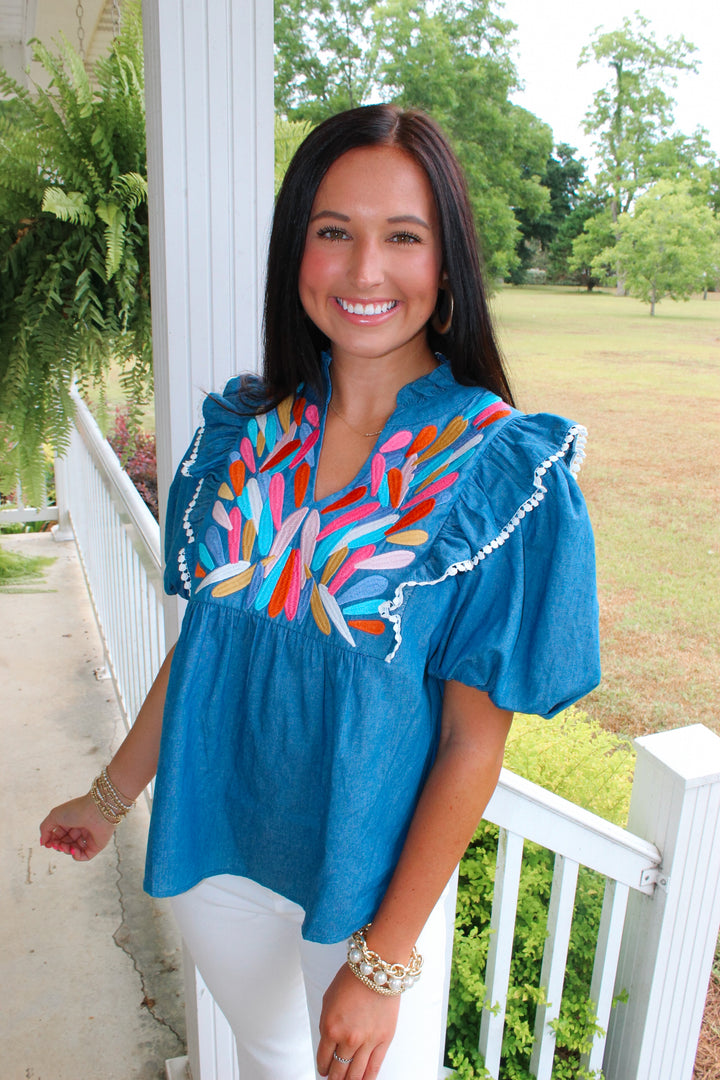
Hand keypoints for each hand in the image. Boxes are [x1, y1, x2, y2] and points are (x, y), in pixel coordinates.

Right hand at [39, 793, 117, 860]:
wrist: (98, 810)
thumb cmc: (77, 810)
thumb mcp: (54, 816)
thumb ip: (45, 829)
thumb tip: (43, 843)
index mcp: (71, 821)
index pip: (58, 835)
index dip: (51, 840)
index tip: (48, 843)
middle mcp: (80, 829)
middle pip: (64, 843)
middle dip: (58, 846)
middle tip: (57, 844)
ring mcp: (88, 838)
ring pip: (72, 850)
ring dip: (65, 850)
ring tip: (65, 846)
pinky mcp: (96, 846)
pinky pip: (83, 856)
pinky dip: (76, 856)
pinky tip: (73, 850)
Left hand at [317, 964, 400, 1079]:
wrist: (376, 969)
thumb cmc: (351, 980)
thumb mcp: (328, 1001)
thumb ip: (326, 1025)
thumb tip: (328, 1046)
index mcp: (330, 1028)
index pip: (324, 1059)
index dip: (322, 1068)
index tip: (323, 1071)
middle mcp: (348, 1038)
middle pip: (339, 1071)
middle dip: (334, 1079)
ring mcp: (367, 1041)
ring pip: (356, 1074)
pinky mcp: (384, 1040)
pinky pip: (374, 1068)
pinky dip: (367, 1079)